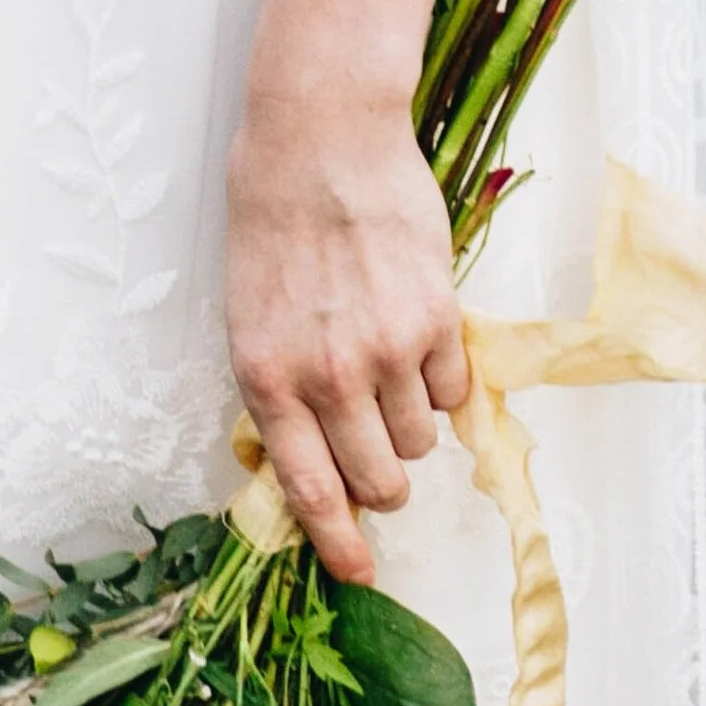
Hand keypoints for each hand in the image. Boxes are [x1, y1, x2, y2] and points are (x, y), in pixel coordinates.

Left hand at [225, 89, 468, 584]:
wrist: (321, 134)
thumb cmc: (274, 217)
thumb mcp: (251, 313)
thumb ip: (282, 388)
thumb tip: (315, 458)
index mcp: (268, 378)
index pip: (309, 491)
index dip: (337, 543)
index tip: (359, 571)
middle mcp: (327, 376)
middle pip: (380, 480)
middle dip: (384, 479)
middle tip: (380, 446)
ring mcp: (386, 349)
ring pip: (421, 441)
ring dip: (411, 420)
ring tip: (392, 362)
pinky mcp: (435, 317)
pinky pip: (454, 390)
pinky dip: (442, 378)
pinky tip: (417, 331)